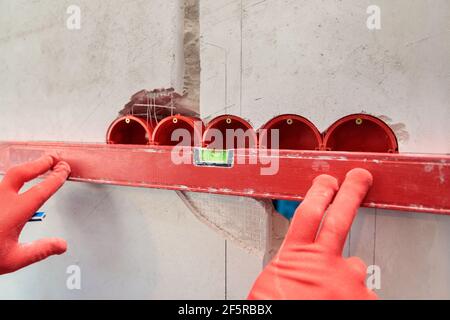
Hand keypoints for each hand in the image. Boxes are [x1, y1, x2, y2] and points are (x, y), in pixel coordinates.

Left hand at [0, 155, 70, 274]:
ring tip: (38, 164)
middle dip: (41, 163)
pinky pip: (0, 184)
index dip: (55, 178)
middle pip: (22, 173)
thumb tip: (60, 244)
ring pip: (9, 176)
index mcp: (13, 212)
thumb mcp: (15, 258)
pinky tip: (16, 181)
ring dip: (27, 168)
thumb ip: (41, 249)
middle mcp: (0, 200)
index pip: (40, 190)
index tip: (63, 171)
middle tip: (54, 158)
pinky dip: (14, 178)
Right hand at [248, 168, 377, 299]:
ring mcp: (348, 280)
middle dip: (351, 193)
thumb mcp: (271, 285)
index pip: (310, 213)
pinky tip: (337, 302)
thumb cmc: (276, 310)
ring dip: (346, 275)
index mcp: (295, 257)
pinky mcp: (364, 297)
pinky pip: (362, 292)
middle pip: (340, 218)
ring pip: (354, 267)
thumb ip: (288, 267)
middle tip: (359, 179)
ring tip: (331, 290)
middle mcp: (325, 263)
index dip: (320, 193)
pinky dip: (353, 296)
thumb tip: (297, 265)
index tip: (327, 180)